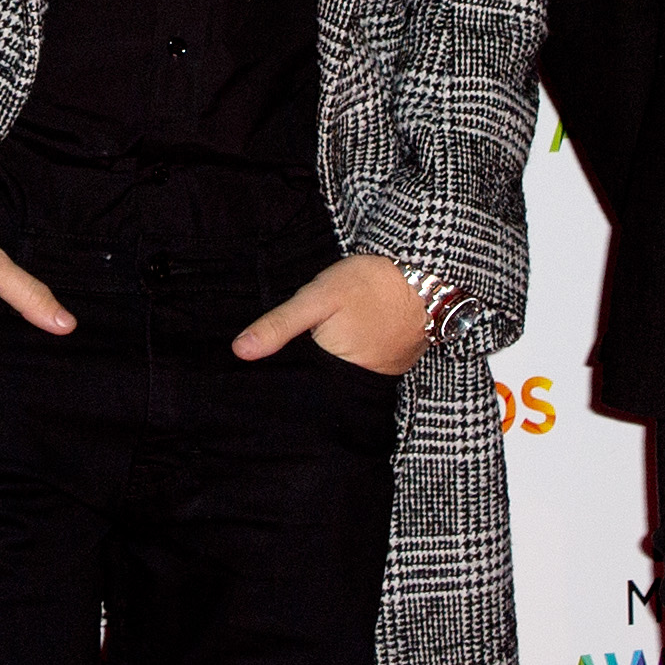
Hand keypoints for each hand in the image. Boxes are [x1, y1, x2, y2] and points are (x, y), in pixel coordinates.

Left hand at [233, 254, 428, 376]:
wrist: (425, 276)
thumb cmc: (369, 285)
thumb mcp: (317, 297)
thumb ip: (279, 325)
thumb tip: (239, 351)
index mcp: (333, 372)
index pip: (297, 388)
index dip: (281, 378)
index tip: (267, 367)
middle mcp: (357, 385)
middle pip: (318, 388)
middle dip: (303, 376)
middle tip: (293, 351)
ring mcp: (378, 378)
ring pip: (339, 381)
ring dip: (326, 370)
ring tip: (317, 348)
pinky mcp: (392, 367)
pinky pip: (362, 372)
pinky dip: (350, 363)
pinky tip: (343, 344)